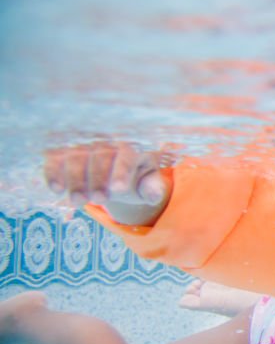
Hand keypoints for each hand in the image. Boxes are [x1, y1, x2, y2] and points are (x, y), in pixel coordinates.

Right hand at [43, 143, 171, 217]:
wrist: (116, 172)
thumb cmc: (135, 175)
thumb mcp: (148, 181)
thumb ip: (152, 188)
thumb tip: (153, 195)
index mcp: (132, 147)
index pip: (127, 156)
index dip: (121, 172)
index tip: (118, 189)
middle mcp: (106, 142)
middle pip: (100, 156)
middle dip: (98, 179)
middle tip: (100, 200)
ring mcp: (84, 145)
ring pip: (76, 157)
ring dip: (75, 180)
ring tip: (79, 201)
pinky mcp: (63, 151)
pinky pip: (55, 158)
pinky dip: (53, 172)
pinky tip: (57, 189)